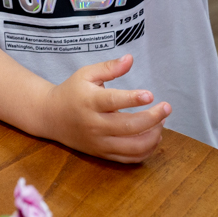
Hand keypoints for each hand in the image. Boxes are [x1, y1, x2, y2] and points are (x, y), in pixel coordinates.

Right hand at [43, 54, 170, 162]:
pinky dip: (145, 151)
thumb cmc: (72, 91)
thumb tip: (130, 59)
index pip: (113, 101)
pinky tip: (152, 137)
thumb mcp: (86, 74)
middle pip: (128, 126)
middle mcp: (94, 124)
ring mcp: (98, 142)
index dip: (133, 99)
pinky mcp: (102, 154)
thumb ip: (109, 67)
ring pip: (132, 147)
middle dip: (153, 118)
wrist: (51, 116)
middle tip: (167, 108)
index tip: (151, 94)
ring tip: (161, 123)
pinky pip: (128, 159)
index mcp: (89, 101)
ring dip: (153, 136)